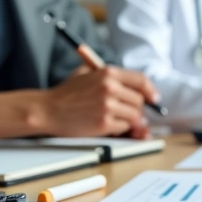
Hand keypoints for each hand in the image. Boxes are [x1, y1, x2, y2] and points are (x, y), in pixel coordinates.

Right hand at [38, 66, 157, 138]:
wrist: (47, 109)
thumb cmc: (67, 93)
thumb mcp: (87, 73)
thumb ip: (111, 76)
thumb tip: (138, 88)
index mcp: (108, 73)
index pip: (141, 80)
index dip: (150, 91)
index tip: (153, 98)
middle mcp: (110, 87)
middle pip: (139, 101)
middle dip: (136, 108)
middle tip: (126, 112)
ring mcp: (108, 106)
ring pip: (134, 116)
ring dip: (127, 120)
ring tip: (112, 117)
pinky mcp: (104, 123)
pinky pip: (123, 127)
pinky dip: (118, 128)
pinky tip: (105, 125)